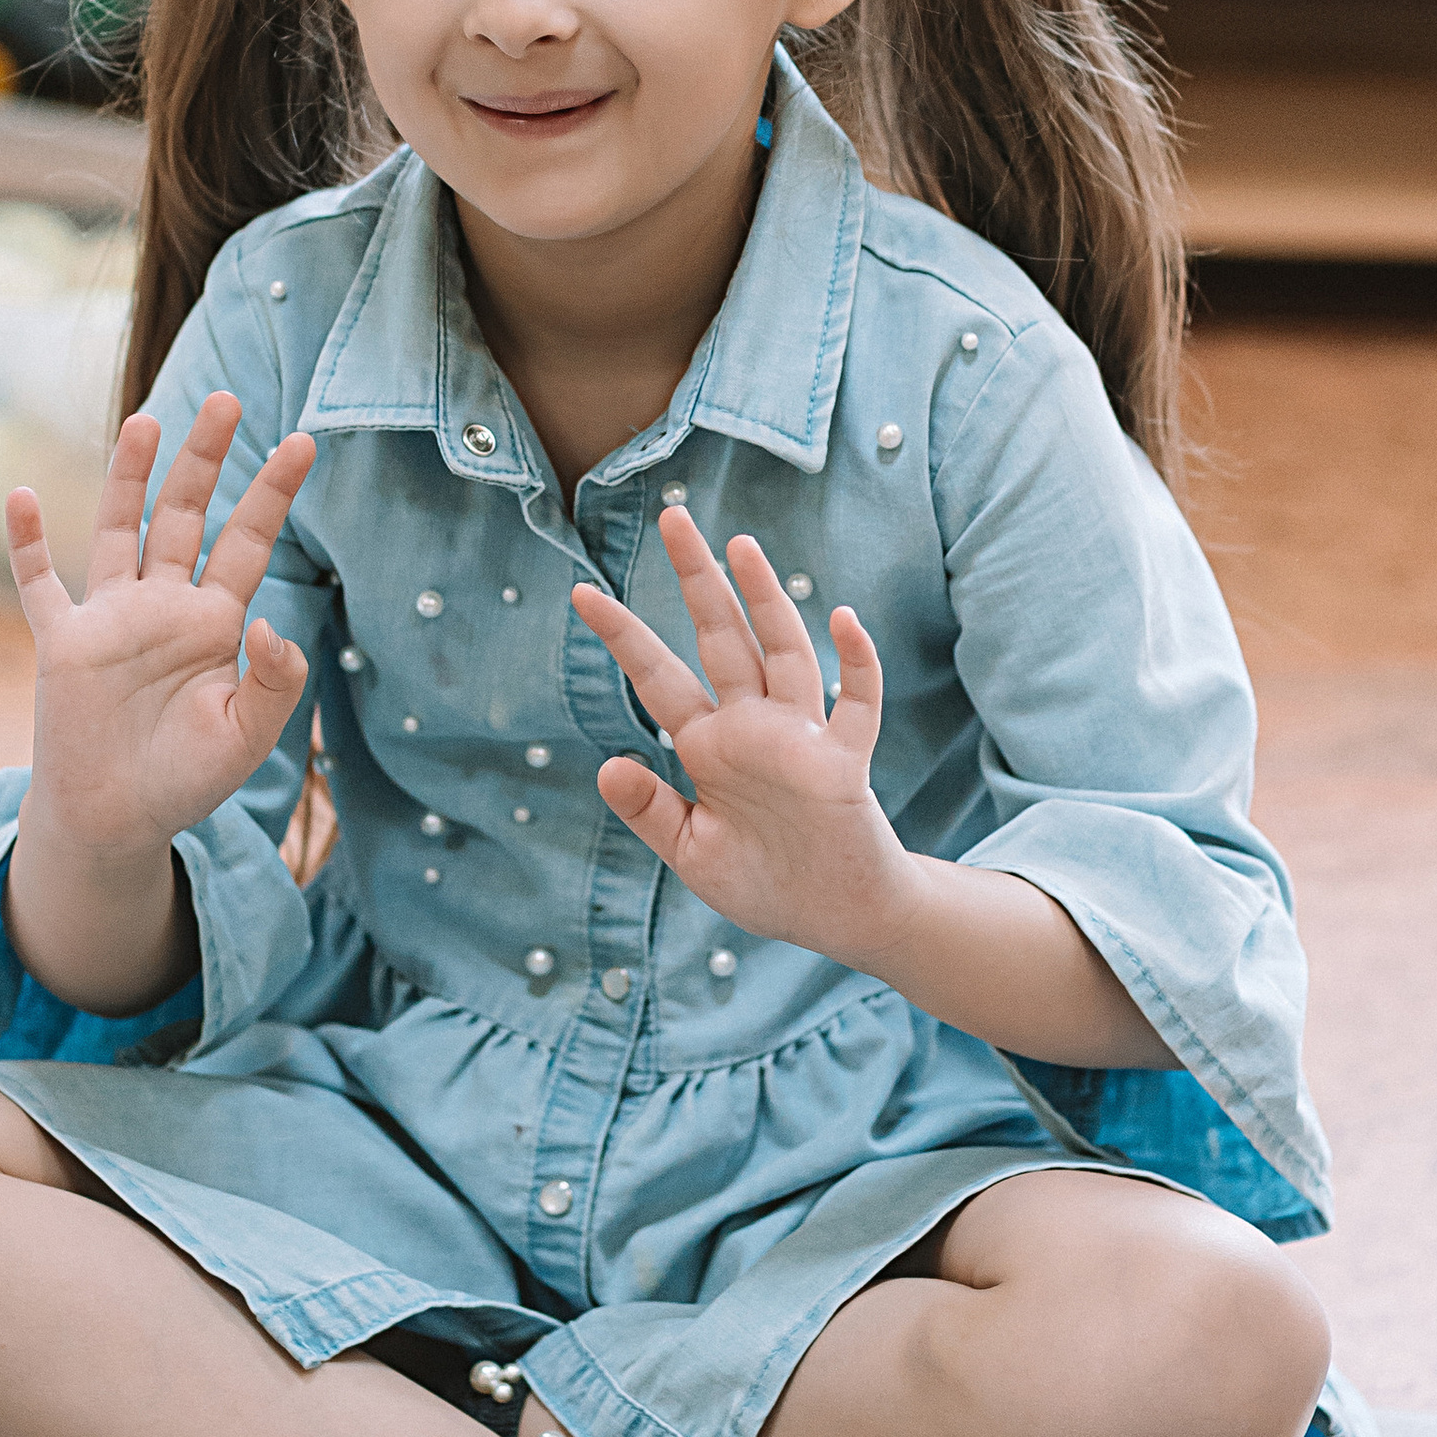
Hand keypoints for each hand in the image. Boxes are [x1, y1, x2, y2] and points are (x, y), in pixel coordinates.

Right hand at [8, 392, 315, 870]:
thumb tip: (270, 622)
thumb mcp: (247, 739)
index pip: (248, 541)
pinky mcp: (62, 643)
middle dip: (205, 458)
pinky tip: (20, 496)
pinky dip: (27, 543)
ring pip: (119, 528)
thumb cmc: (186, 780)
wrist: (117, 821)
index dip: (273, 492)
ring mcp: (110, 618)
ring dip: (129, 477)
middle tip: (226, 398)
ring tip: (146, 421)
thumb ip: (274, 685)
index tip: (303, 441)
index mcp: (214, 622)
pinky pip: (40, 585)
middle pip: (185, 514)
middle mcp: (163, 605)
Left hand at [571, 513, 916, 973]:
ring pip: (783, 652)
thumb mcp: (692, 853)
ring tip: (742, 547)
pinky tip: (842, 619)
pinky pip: (856, 704)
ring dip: (765, 600)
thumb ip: (651, 811)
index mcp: (707, 747)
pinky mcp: (843, 762)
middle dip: (698, 579)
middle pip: (720, 637)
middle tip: (674, 518)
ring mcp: (799, 738)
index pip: (657, 677)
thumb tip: (606, 768)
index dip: (623, 635)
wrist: (835, 918)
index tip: (581, 592)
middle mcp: (751, 727)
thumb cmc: (763, 882)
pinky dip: (855, 663)